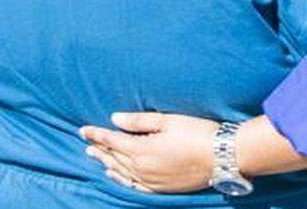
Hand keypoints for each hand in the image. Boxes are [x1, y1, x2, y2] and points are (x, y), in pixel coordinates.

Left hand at [80, 112, 219, 193]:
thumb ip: (138, 121)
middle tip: (86, 142)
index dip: (96, 134)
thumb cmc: (197, 132)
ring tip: (95, 157)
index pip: (111, 140)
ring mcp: (151, 180)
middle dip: (99, 149)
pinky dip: (120, 180)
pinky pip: (132, 186)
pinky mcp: (160, 188)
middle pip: (113, 157)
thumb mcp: (168, 120)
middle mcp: (142, 168)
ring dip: (106, 163)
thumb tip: (114, 118)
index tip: (83, 129)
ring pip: (120, 172)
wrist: (222, 156)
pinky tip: (115, 175)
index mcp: (141, 149)